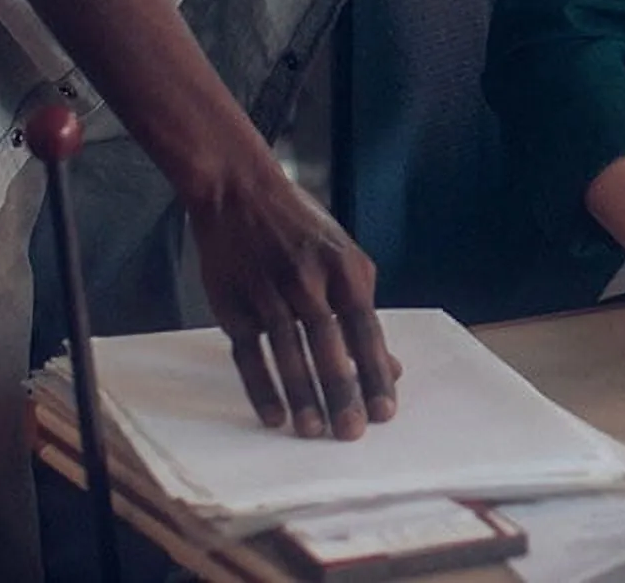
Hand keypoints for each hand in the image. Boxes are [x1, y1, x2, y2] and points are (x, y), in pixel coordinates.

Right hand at [186, 152, 401, 439]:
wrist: (238, 191)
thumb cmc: (302, 229)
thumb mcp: (343, 258)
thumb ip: (364, 311)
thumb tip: (391, 367)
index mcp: (343, 268)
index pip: (365, 331)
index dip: (375, 374)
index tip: (384, 413)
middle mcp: (307, 280)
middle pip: (328, 346)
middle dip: (341, 394)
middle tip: (350, 433)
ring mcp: (268, 292)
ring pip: (288, 354)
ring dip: (302, 397)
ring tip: (312, 431)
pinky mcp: (233, 304)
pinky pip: (249, 353)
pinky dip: (262, 387)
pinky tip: (275, 416)